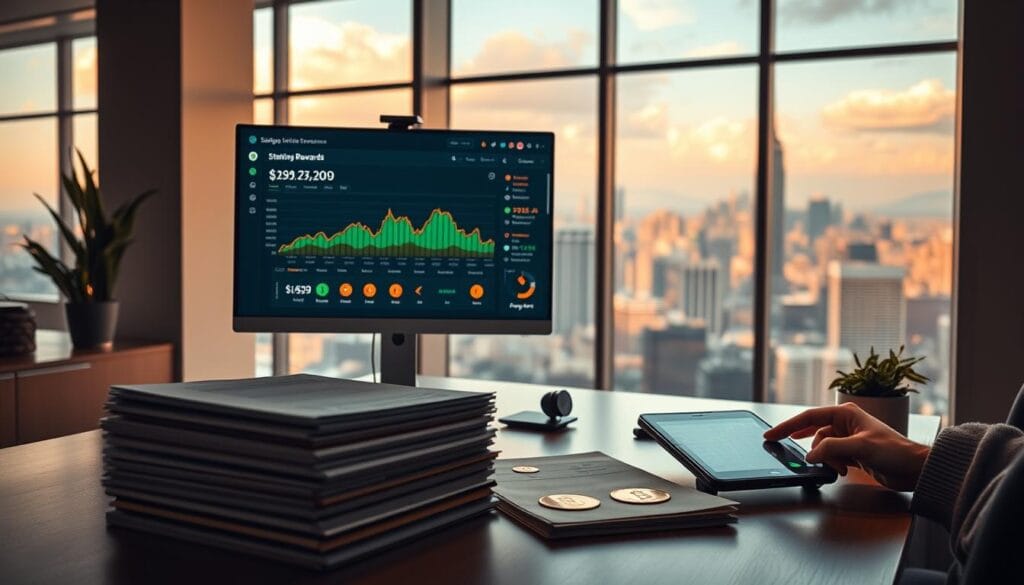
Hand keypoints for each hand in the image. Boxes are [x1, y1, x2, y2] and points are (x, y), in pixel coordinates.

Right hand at [763, 403, 930, 490]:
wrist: (915, 469)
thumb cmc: (895, 451)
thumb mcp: (860, 447)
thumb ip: (831, 448)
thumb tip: (809, 455)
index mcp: (845, 413)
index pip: (809, 417)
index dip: (787, 426)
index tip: (771, 434)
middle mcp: (845, 423)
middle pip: (814, 433)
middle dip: (809, 447)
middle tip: (785, 450)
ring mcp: (848, 439)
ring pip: (822, 448)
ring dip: (827, 460)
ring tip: (839, 468)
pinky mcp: (852, 453)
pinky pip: (831, 457)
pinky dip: (832, 464)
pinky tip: (840, 470)